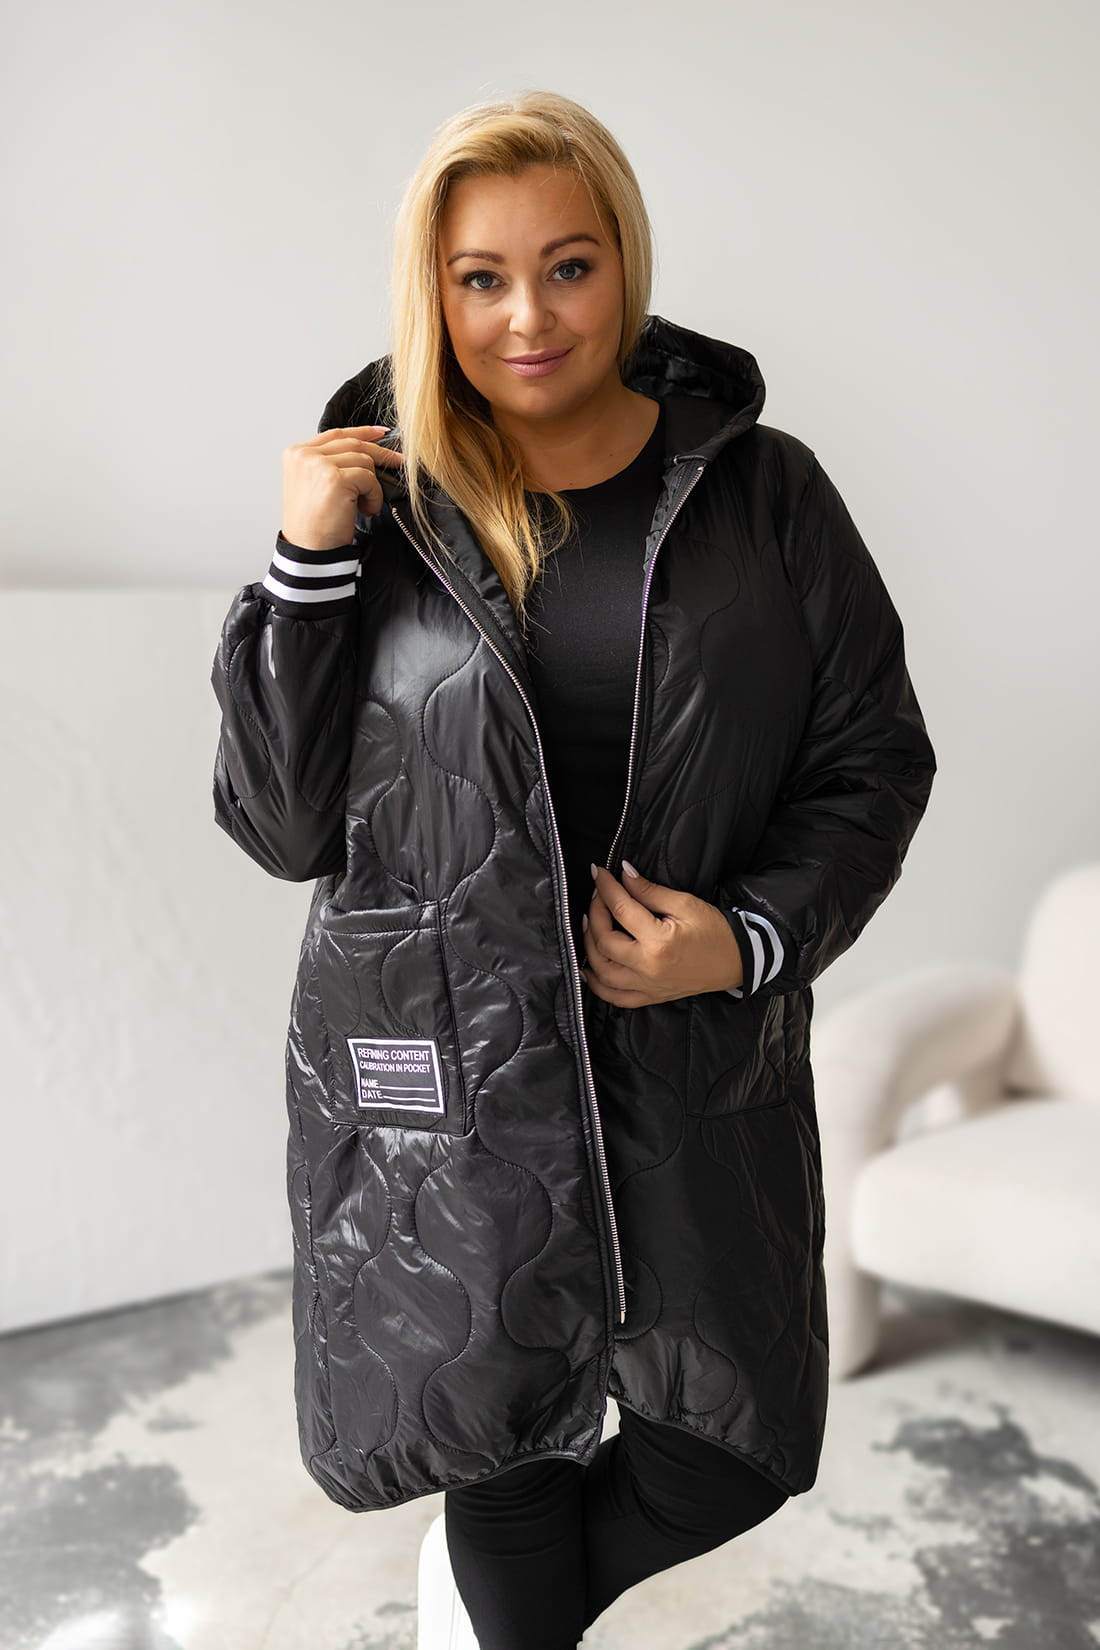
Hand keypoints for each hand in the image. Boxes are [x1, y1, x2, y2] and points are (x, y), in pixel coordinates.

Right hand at [281, 424, 404, 550]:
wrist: (309, 552)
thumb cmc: (314, 526)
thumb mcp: (315, 486)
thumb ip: (330, 464)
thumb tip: (366, 452)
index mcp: (297, 454)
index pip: (335, 434)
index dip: (362, 431)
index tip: (382, 433)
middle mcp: (304, 455)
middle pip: (352, 443)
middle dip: (380, 452)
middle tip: (398, 461)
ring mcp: (318, 464)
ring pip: (364, 460)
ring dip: (372, 485)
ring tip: (364, 505)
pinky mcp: (335, 478)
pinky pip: (369, 478)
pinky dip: (374, 496)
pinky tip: (365, 510)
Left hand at [581, 861, 743, 1006]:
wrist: (737, 961)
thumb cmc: (715, 931)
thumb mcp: (685, 904)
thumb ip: (649, 891)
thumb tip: (623, 874)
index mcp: (659, 942)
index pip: (621, 910)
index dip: (606, 888)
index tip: (597, 872)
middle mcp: (648, 968)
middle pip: (604, 941)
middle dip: (595, 913)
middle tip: (597, 895)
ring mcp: (648, 987)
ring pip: (602, 971)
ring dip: (588, 946)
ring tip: (589, 924)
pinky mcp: (650, 997)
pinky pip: (614, 997)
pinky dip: (596, 984)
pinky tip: (589, 967)